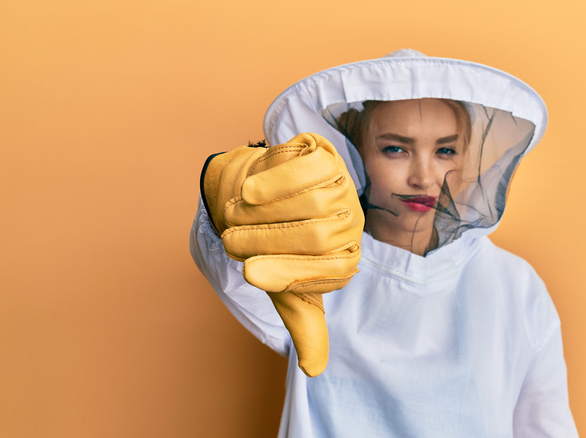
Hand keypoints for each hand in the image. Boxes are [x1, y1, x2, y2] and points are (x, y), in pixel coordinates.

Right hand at [202, 133, 363, 375]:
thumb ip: (303, 324)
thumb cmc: (266, 244)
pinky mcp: (324, 155)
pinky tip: (251, 190)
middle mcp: (351, 222)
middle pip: (320, 235)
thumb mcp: (283, 287)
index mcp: (345, 258)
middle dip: (269, 240)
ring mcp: (342, 185)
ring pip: (312, 202)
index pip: (330, 271)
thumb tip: (313, 370)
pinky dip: (276, 180)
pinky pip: (307, 168)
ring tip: (236, 214)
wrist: (248, 194)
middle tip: (233, 241)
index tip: (250, 272)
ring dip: (265, 212)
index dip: (287, 272)